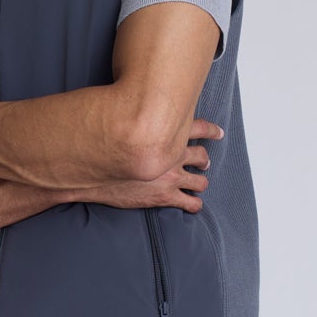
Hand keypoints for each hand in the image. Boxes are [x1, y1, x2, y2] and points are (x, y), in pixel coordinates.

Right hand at [75, 118, 219, 210]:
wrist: (97, 173)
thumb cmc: (107, 147)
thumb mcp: (126, 127)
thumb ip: (142, 122)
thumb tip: (140, 111)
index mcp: (167, 136)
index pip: (198, 128)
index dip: (211, 130)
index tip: (219, 132)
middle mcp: (174, 156)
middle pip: (201, 156)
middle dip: (204, 160)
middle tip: (203, 162)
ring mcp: (172, 178)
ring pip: (200, 181)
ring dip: (200, 183)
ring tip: (199, 184)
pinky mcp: (165, 197)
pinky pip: (190, 203)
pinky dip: (194, 204)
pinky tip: (193, 205)